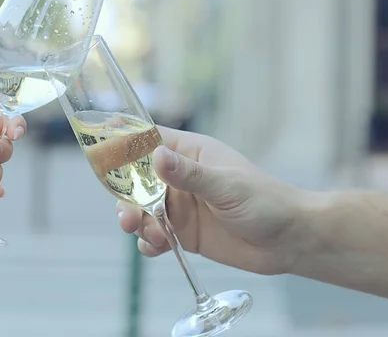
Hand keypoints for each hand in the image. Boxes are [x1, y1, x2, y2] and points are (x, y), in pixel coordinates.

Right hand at [116, 127, 307, 274]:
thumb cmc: (264, 201)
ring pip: (141, 210)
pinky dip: (150, 242)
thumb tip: (156, 157)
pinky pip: (155, 236)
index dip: (123, 143)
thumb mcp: (226, 186)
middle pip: (136, 180)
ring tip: (149, 234)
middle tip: (128, 216)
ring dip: (136, 222)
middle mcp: (181, 178)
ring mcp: (181, 206)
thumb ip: (190, 175)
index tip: (99, 151)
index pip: (149, 140)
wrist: (288, 240)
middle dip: (125, 196)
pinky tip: (157, 248)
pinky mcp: (184, 233)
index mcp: (191, 154)